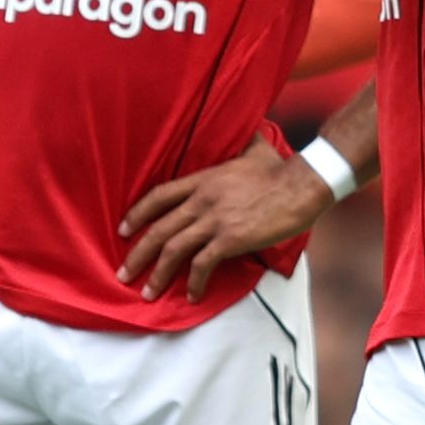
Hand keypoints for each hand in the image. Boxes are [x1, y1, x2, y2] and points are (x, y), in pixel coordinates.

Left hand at [117, 132, 332, 301]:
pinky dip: (194, 282)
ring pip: (173, 250)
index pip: (159, 196)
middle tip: (124, 274)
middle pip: (158, 229)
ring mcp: (214, 220)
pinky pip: (202, 264)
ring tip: (148, 293)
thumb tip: (252, 129)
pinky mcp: (230, 239)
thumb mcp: (256, 149)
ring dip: (158, 275)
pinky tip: (192, 295)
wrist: (301, 185)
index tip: (123, 230)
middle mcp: (202, 200)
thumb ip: (246, 142)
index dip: (137, 214)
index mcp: (203, 180)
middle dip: (137, 255)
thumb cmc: (281, 169)